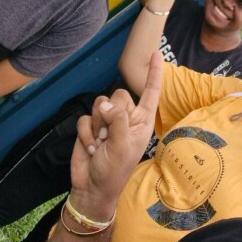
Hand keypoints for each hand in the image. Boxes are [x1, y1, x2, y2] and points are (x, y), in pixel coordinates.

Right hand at [69, 51, 162, 213]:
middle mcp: (126, 117)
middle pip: (118, 95)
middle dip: (111, 114)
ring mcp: (107, 121)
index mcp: (141, 121)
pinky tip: (91, 148)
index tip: (156, 53)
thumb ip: (118, 120)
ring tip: (100, 143)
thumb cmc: (114, 171)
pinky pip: (85, 117)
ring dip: (97, 126)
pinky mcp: (90, 126)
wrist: (91, 188)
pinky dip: (85, 134)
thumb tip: (106, 103)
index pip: (150, 92)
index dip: (154, 72)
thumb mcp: (121, 146)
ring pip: (100, 103)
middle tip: (109, 137)